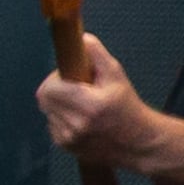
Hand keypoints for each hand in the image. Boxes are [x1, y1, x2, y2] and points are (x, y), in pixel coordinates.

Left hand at [35, 34, 156, 169]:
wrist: (139, 142)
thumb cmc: (127, 106)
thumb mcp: (117, 76)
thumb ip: (97, 55)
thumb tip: (81, 38)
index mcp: (90, 106)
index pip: (50, 89)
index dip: (55, 79)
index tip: (69, 77)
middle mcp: (77, 125)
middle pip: (44, 100)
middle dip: (55, 89)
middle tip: (74, 87)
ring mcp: (70, 139)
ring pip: (47, 111)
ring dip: (58, 104)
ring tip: (80, 104)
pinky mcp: (66, 147)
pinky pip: (52, 124)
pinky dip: (61, 118)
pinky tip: (80, 117)